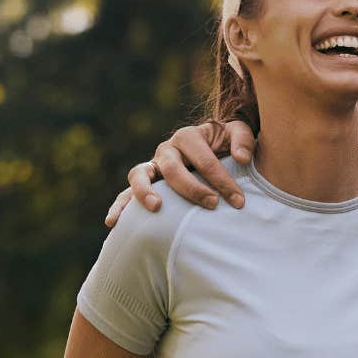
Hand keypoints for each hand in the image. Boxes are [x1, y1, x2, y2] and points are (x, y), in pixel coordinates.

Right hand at [103, 120, 256, 225]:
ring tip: (156, 207)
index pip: (204, 159)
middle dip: (192, 188)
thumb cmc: (226, 144)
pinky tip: (113, 222)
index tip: (238, 201)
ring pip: (140, 175)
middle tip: (212, 204)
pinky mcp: (145, 183)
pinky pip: (126, 193)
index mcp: (189, 136)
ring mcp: (152, 166)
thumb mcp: (238, 134)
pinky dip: (118, 206)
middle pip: (173, 168)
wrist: (212, 148)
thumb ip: (244, 140)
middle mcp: (167, 149)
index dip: (222, 180)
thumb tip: (242, 158)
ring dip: (145, 191)